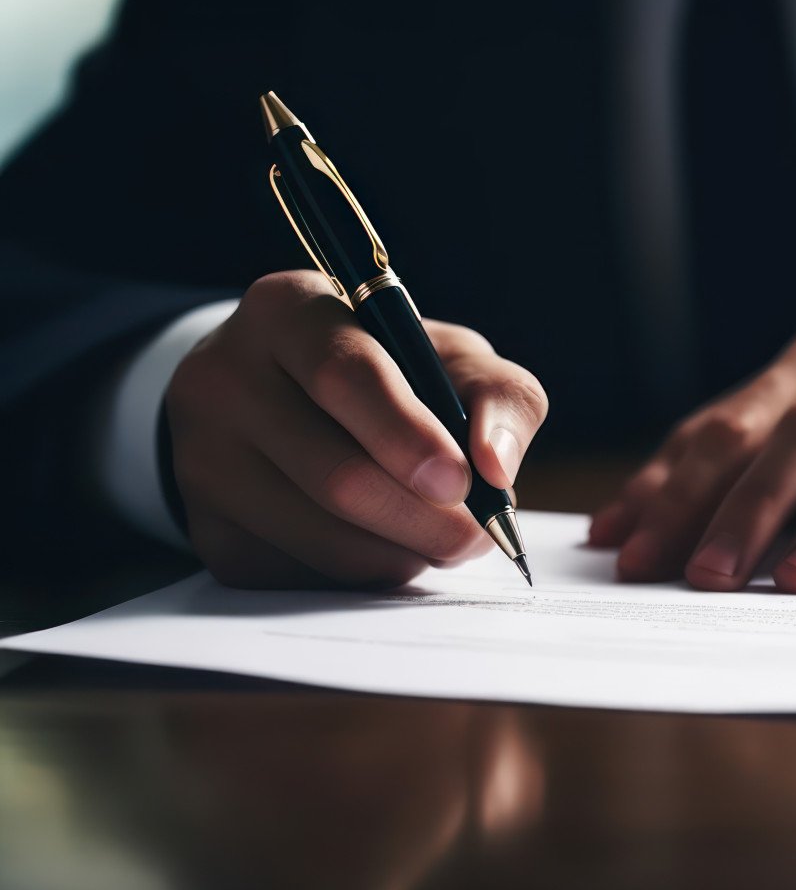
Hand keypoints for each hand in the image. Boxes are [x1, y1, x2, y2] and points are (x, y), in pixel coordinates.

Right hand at [166, 270, 547, 587]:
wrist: (285, 399)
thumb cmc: (389, 374)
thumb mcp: (450, 357)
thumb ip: (498, 395)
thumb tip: (497, 466)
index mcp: (288, 311)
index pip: (343, 375)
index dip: (408, 435)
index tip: (462, 482)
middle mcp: (224, 378)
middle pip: (336, 475)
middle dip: (425, 519)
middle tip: (475, 535)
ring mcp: (203, 458)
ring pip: (322, 539)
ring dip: (403, 554)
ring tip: (437, 536)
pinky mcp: (206, 529)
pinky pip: (302, 578)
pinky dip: (364, 575)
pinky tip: (384, 545)